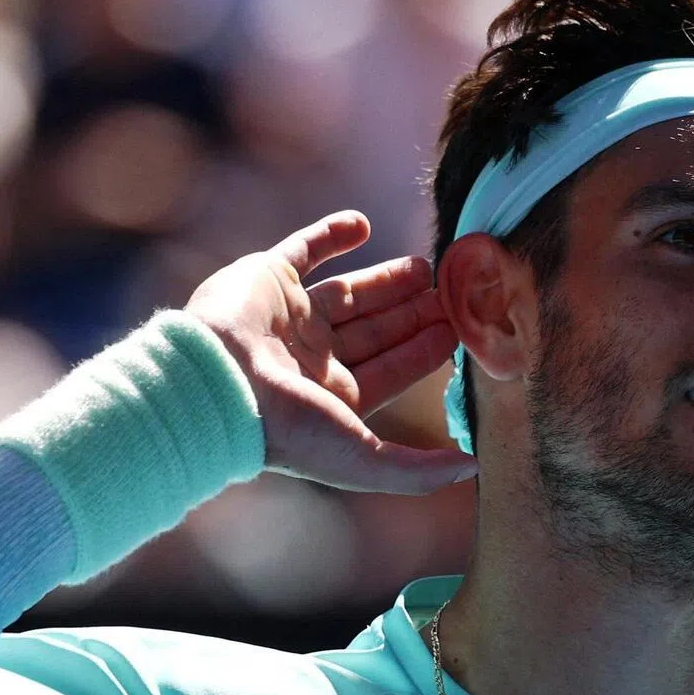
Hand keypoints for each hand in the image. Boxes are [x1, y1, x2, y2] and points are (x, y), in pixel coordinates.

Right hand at [185, 211, 477, 494]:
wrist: (218, 382)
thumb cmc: (289, 427)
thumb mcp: (366, 459)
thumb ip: (419, 470)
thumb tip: (475, 468)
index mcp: (332, 398)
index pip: (390, 370)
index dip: (423, 352)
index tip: (456, 330)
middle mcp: (311, 357)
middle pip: (375, 330)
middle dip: (411, 313)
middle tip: (449, 294)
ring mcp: (288, 317)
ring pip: (347, 292)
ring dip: (386, 279)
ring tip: (425, 267)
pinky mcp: (266, 278)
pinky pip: (303, 249)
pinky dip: (331, 234)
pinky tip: (362, 224)